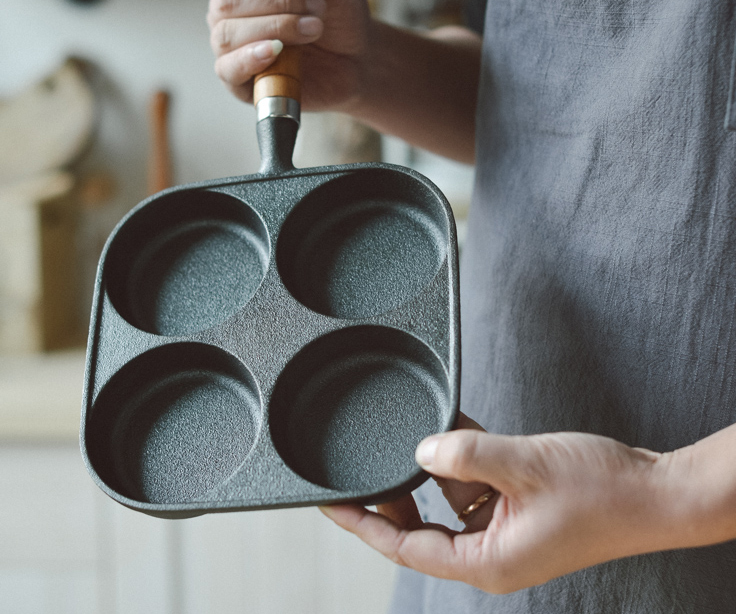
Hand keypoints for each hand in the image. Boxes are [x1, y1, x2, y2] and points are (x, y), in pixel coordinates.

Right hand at [207, 0, 371, 110]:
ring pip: (227, 32)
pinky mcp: (240, 83)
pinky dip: (249, 58)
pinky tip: (275, 50)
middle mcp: (229, 13)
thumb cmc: (339, 17)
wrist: (358, 60)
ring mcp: (230, 48)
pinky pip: (227, 69)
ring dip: (277, 27)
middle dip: (281, 1)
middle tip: (318, 9)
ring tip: (313, 29)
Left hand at [322, 420, 671, 593]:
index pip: (406, 546)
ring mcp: (504, 526)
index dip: (363, 523)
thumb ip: (467, 456)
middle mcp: (490, 550)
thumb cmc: (603, 491)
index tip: (331, 503)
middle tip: (361, 463)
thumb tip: (421, 449)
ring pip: (447, 497)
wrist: (656, 492)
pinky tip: (448, 427)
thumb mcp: (525, 465)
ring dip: (429, 466)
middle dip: (391, 492)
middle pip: (420, 524)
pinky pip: (475, 481)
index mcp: (488, 560)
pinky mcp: (518, 504)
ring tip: (407, 434)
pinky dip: (461, 456)